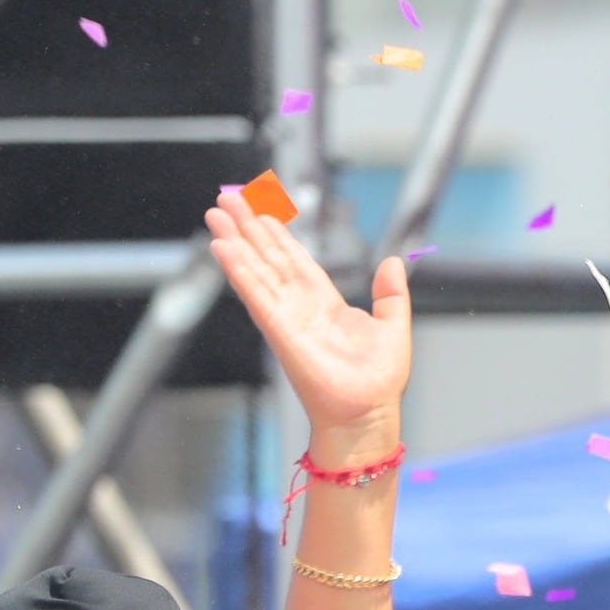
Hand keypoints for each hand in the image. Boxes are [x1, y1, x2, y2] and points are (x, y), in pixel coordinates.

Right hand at [205, 192, 410, 457]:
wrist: (369, 411)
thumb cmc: (379, 379)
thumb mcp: (393, 324)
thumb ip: (391, 293)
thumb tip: (393, 262)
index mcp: (324, 302)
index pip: (295, 260)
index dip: (277, 235)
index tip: (260, 211)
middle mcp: (299, 305)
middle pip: (268, 257)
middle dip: (248, 228)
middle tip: (225, 198)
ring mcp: (286, 316)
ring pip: (255, 269)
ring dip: (235, 241)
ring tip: (216, 213)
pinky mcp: (280, 329)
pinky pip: (256, 294)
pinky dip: (239, 269)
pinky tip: (222, 247)